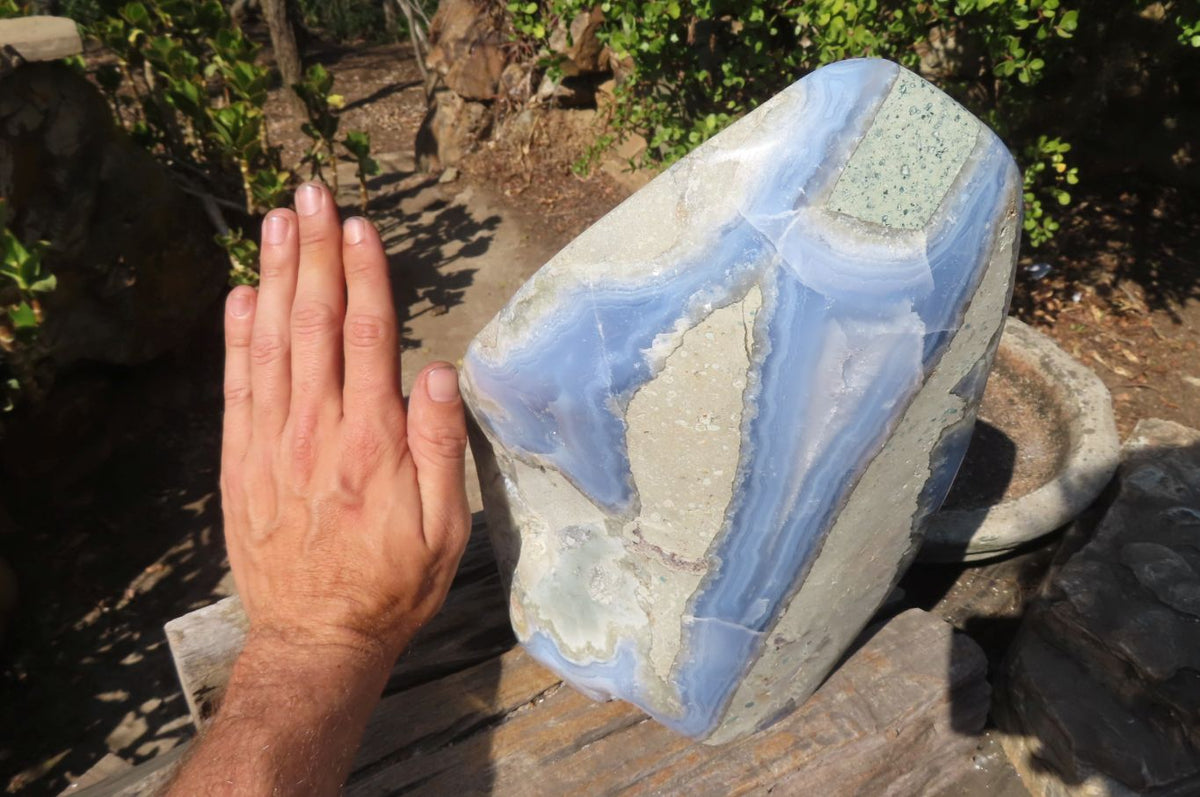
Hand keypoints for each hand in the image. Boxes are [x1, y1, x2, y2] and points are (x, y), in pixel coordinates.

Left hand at [219, 182, 469, 666]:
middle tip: (309, 195)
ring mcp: (272, 444)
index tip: (357, 226)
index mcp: (373, 442)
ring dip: (275, 278)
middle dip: (313, 254)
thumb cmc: (392, 584)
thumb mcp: (444, 529)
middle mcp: (317, 431)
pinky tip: (240, 295)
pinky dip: (236, 337)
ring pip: (272, 343)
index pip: (369, 338)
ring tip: (276, 223)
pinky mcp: (242, 462)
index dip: (363, 276)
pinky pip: (236, 387)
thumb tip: (442, 373)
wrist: (317, 639)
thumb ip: (442, 448)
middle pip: (315, 324)